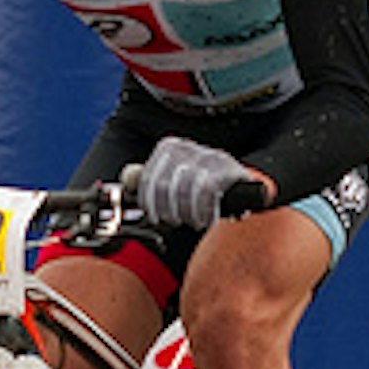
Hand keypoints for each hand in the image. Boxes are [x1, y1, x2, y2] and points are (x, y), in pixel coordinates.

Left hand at [137, 136, 262, 228]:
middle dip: (168, 210)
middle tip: (176, 222)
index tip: (155, 218)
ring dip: (187, 213)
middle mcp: (187, 147)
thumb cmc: (200, 190)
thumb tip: (127, 178)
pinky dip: (203, 210)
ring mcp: (209, 156)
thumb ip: (149, 182)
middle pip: (164, 184)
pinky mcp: (228, 168)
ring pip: (185, 188)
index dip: (149, 203)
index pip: (148, 177)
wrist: (242, 191)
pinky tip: (207, 219)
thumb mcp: (171, 184)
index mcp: (169, 148)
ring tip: (192, 221)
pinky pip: (207, 190)